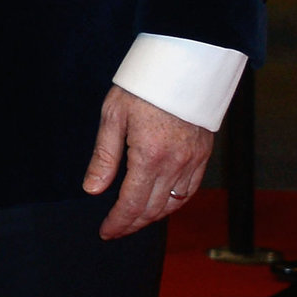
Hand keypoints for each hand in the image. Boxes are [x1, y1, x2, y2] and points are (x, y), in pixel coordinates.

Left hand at [83, 86, 210, 238]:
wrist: (183, 64)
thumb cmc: (143, 85)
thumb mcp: (113, 115)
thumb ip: (104, 156)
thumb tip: (93, 189)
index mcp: (149, 156)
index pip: (132, 204)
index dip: (118, 222)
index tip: (106, 232)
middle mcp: (175, 164)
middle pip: (153, 209)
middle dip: (132, 223)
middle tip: (115, 229)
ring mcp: (193, 161)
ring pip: (172, 203)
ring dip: (152, 216)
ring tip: (134, 220)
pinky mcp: (203, 155)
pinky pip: (189, 190)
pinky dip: (174, 203)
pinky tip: (161, 204)